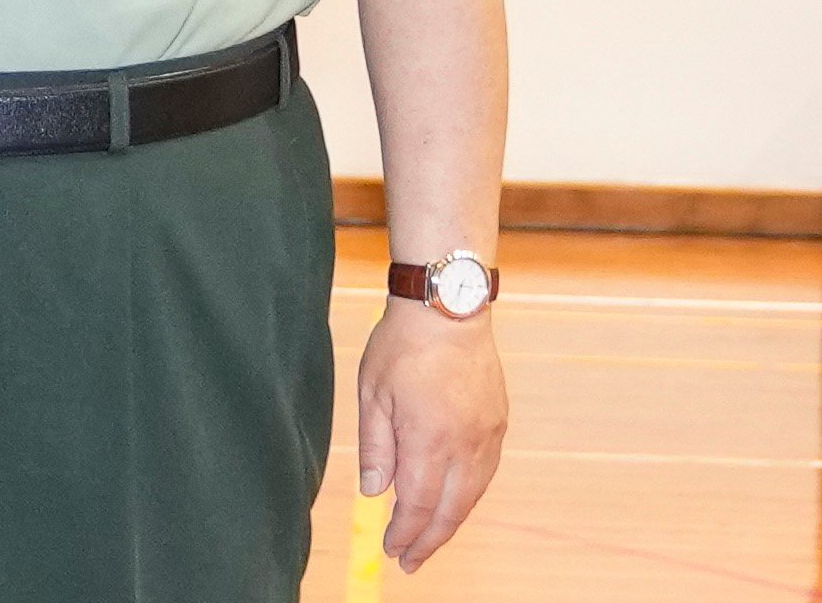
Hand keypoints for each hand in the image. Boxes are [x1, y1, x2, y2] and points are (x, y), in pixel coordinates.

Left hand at [354, 301, 505, 570]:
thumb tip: (374, 492)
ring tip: (429, 536)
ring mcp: (487, 435)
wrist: (449, 309)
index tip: (393, 551)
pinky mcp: (498, 423)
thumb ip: (375, 446)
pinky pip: (484, 472)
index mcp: (429, 439)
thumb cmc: (402, 345)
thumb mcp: (372, 393)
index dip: (405, 533)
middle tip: (411, 560)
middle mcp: (465, 445)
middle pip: (451, 510)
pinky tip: (453, 498)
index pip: (417, 505)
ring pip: (472, 495)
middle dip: (429, 540)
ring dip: (451, 520)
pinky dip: (468, 493)